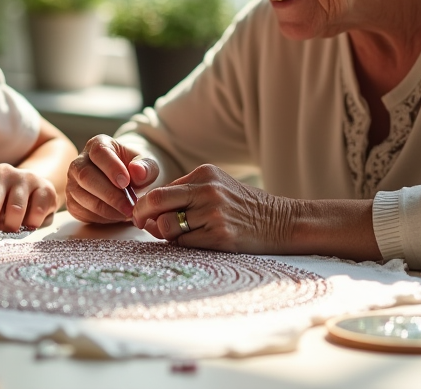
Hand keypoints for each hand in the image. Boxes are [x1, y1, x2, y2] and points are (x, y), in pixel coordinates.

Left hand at [0, 162, 58, 233]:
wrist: (35, 185)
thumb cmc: (3, 197)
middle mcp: (3, 171)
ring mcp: (25, 177)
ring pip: (15, 208)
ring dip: (11, 226)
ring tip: (9, 233)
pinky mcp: (45, 187)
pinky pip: (36, 211)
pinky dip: (31, 224)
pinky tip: (28, 225)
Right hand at [66, 135, 160, 223]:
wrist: (126, 183)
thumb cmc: (135, 170)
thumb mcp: (147, 165)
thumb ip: (146, 167)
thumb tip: (138, 172)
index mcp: (97, 145)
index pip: (98, 152)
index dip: (111, 167)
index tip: (126, 182)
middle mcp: (80, 161)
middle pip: (85, 175)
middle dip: (109, 194)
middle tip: (130, 206)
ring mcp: (73, 182)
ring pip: (82, 196)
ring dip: (107, 208)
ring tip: (127, 212)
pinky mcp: (72, 201)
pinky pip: (82, 211)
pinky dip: (101, 217)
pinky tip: (117, 215)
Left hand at [133, 164, 290, 253]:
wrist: (281, 222)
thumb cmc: (244, 207)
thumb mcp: (218, 187)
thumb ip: (187, 194)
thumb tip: (150, 214)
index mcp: (204, 174)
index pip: (161, 188)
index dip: (146, 204)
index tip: (142, 215)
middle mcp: (207, 190)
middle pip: (156, 200)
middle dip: (141, 214)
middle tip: (139, 225)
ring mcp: (213, 213)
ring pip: (166, 226)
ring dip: (166, 235)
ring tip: (181, 236)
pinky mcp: (219, 236)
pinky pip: (184, 244)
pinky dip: (183, 246)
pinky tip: (198, 243)